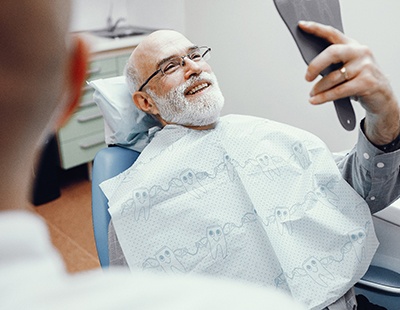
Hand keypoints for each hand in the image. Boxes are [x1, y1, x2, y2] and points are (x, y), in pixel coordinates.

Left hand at [299, 21, 399, 144]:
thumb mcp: (349, 67)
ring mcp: (365, 67)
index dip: (316, 29)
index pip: (332, 33)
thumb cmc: (361, 80)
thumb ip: (334, 63)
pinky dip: (324, 97)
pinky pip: (339, 90)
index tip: (302, 26)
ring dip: (319, 88)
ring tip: (312, 94)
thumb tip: (310, 68)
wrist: (382, 96)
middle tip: (307, 77)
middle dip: (315, 65)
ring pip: (333, 77)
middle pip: (332, 53)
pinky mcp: (367, 83)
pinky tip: (315, 100)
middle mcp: (360, 52)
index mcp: (353, 45)